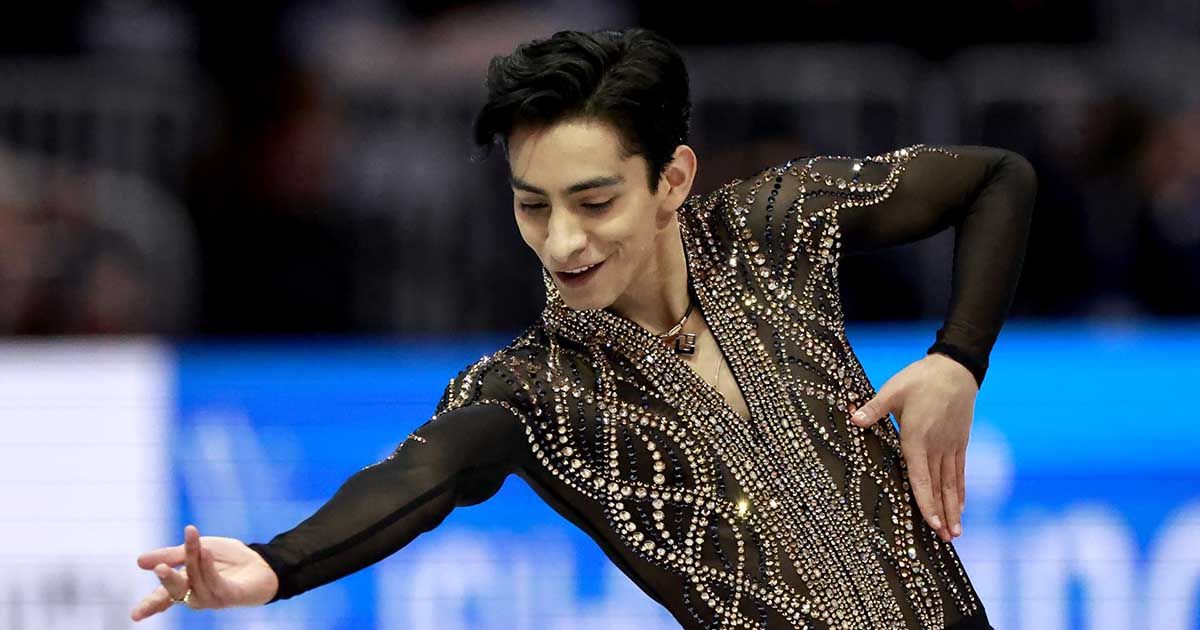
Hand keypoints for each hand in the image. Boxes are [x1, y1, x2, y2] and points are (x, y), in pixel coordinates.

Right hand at [130, 524, 279, 620]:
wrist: (261, 561)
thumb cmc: (229, 559)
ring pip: (196, 583)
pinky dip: (208, 567)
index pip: (163, 597)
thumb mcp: (198, 548)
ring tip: (194, 541)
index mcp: (185, 586)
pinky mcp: (229, 596)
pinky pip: (215, 584)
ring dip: (193, 560)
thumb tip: (139, 561)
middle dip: (168, 581)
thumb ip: (172, 555)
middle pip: (176, 592)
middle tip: (160, 569)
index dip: (150, 606)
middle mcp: (196, 595)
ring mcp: (213, 598)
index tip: (135, 616)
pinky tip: (205, 552)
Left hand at [847, 352, 977, 542]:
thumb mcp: (892, 390)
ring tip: (956, 533)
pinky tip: (961, 507)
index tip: (931, 523)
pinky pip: (960, 472)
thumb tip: (852, 418)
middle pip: (939, 487)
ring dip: (954, 509)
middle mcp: (936, 447)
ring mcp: (950, 446)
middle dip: (942, 514)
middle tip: (947, 540)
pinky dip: (960, 491)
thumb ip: (873, 409)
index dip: (925, 501)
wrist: (955, 369)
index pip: (920, 477)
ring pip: (951, 484)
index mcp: (916, 437)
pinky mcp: (959, 442)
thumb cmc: (919, 379)